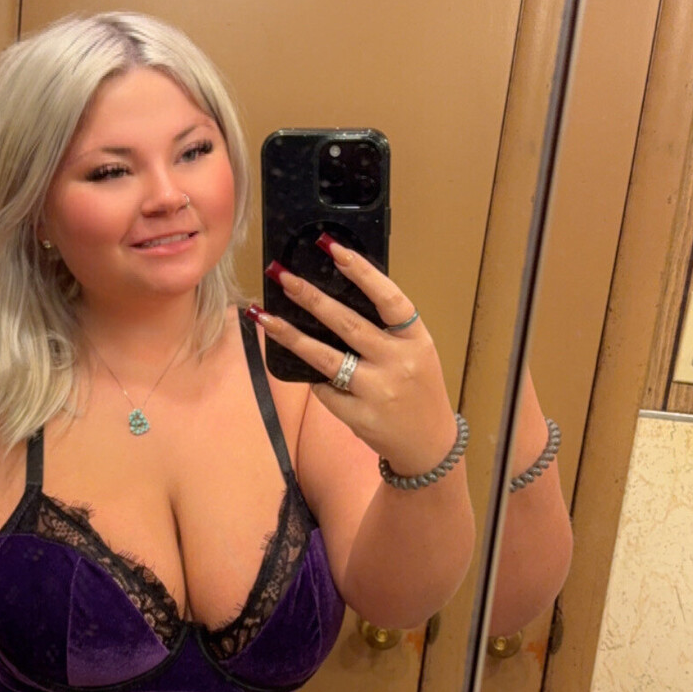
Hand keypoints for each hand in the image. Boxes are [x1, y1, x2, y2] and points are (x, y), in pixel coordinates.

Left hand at [255, 241, 457, 475]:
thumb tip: (336, 294)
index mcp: (415, 339)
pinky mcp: (358, 416)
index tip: (334, 249)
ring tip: (264, 316)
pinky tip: (300, 367)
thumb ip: (386, 329)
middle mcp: (397, 362)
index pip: (388, 299)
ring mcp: (377, 391)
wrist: (428, 443)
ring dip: (290, 335)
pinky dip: (312, 377)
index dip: (362, 272)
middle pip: (348, 324)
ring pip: (325, 358)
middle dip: (311, 297)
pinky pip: (324, 389)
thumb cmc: (418, 388)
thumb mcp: (416, 352)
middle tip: (283, 276)